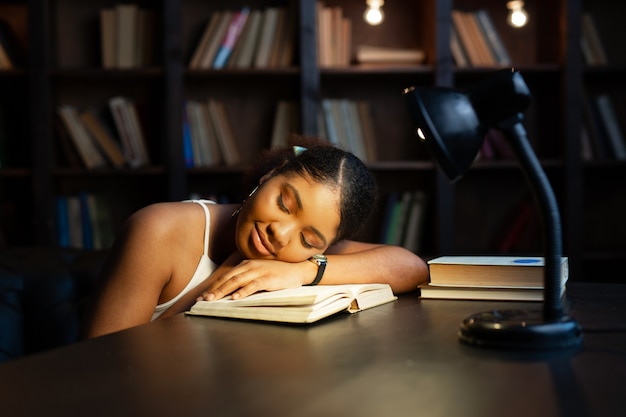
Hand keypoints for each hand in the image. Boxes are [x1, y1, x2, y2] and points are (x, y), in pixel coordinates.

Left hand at [197, 256, 316, 300]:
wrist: (298, 269)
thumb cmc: (278, 273)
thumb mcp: (260, 273)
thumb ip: (247, 279)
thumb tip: (231, 292)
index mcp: (246, 264)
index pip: (226, 275)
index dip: (214, 285)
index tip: (203, 295)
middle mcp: (250, 266)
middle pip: (228, 278)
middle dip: (214, 289)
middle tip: (203, 299)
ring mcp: (259, 271)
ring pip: (237, 281)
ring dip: (224, 291)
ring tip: (213, 299)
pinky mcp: (268, 278)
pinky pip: (253, 285)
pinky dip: (243, 291)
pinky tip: (235, 297)